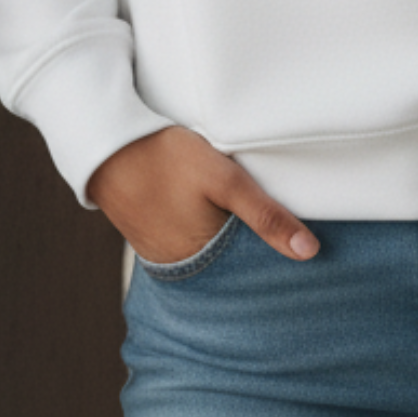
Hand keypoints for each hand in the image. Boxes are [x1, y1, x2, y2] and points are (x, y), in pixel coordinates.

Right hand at [88, 125, 320, 262]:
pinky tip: (219, 216)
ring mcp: (165, 254)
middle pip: (234, 265)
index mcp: (204, 262)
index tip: (306, 249)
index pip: (254, 271)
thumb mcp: (226, 181)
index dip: (277, 259)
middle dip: (256, 253)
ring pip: (215, 253)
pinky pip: (193, 242)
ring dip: (232, 240)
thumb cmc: (165, 159)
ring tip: (251, 222)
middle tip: (284, 232)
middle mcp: (183, 268)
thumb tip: (310, 253)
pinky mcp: (154, 237)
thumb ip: (267, 216)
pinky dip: (210, 232)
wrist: (107, 144)